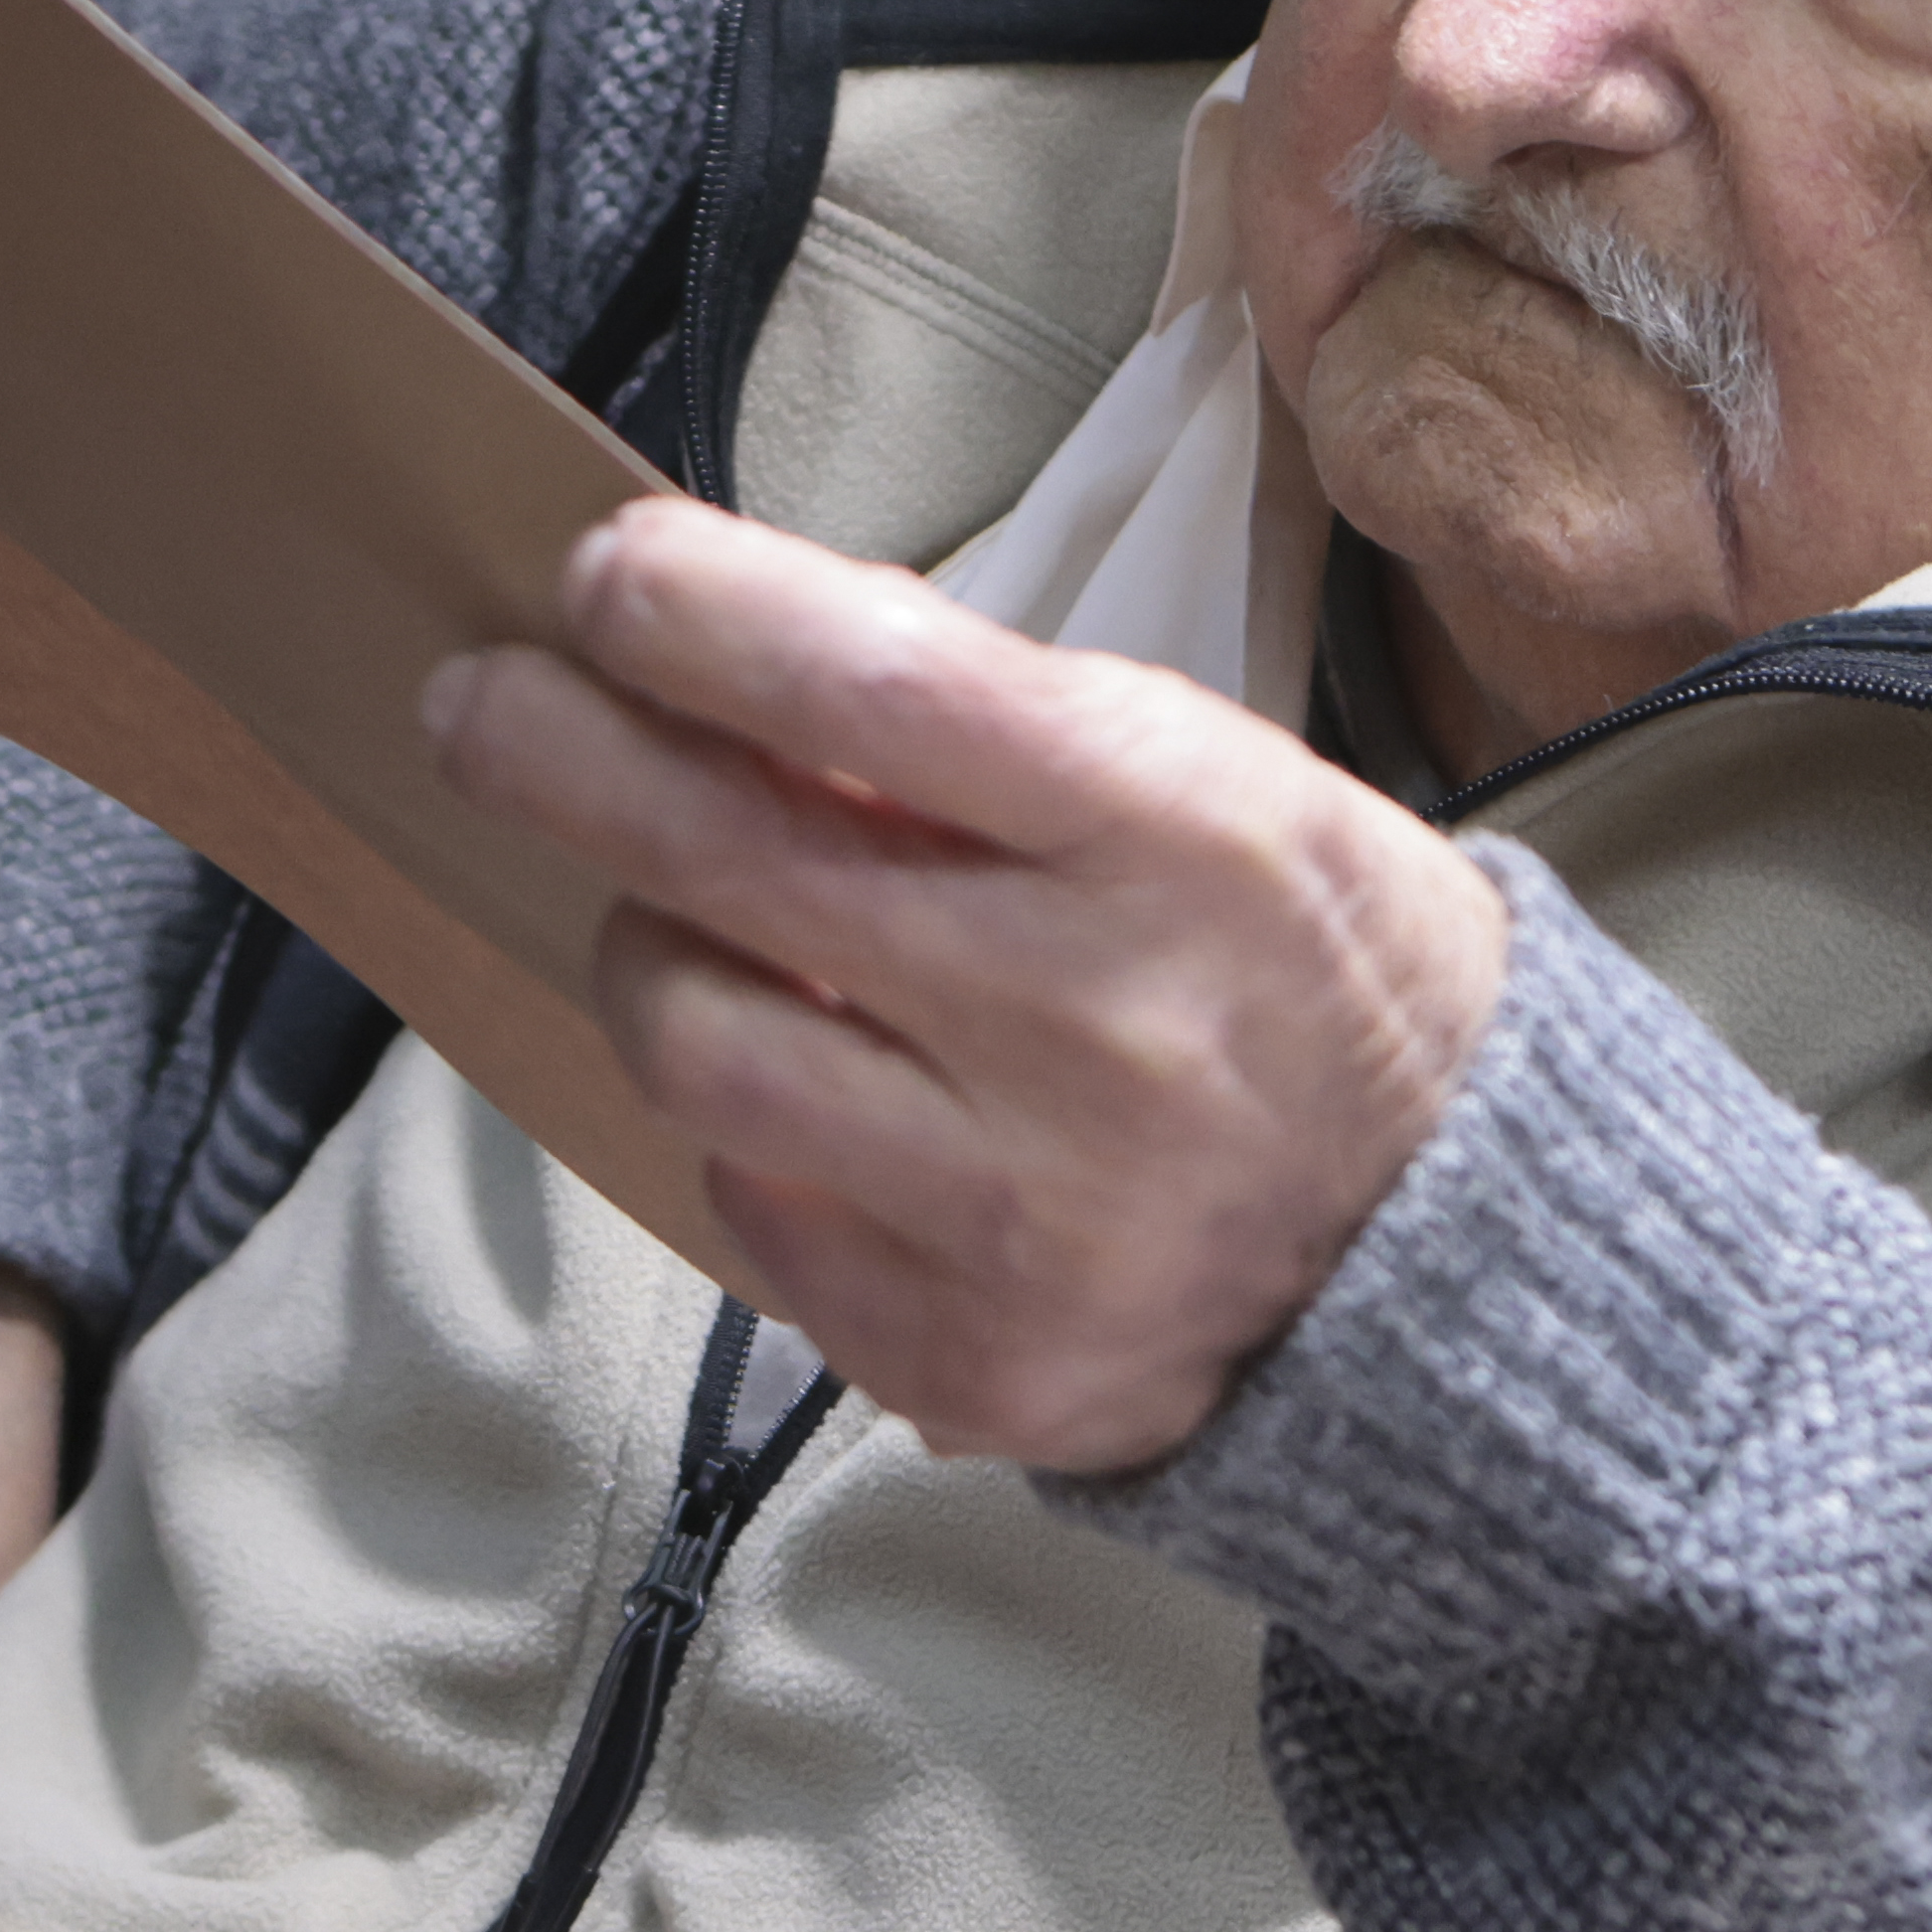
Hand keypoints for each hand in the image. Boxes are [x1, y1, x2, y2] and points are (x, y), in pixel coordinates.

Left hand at [422, 501, 1504, 1471]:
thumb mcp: (1208, 779)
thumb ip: (978, 732)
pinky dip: (752, 1130)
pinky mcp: (967, 1356)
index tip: (600, 575)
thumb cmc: (1305, 958)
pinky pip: (751, 1208)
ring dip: (651, 954)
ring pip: (694, 1046)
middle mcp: (1092, 1027)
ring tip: (683, 919)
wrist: (1451, 1244)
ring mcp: (1023, 1214)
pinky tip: (820, 1090)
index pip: (867, 681)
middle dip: (557, 750)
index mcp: (1174, 835)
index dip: (692, 613)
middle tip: (480, 702)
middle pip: (722, 859)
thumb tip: (722, 665)